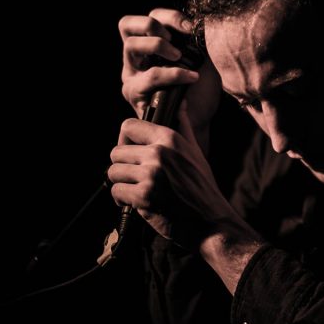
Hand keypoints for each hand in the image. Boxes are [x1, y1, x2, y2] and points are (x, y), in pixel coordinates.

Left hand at [107, 107, 255, 248]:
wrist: (209, 220)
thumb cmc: (202, 187)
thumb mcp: (195, 152)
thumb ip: (183, 126)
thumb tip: (179, 103)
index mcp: (171, 139)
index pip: (129, 125)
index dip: (125, 139)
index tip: (131, 151)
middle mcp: (159, 153)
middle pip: (117, 151)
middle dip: (123, 167)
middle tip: (136, 178)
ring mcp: (151, 174)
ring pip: (113, 172)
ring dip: (121, 184)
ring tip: (137, 190)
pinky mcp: (144, 196)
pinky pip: (116, 191)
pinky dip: (122, 200)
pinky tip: (137, 203)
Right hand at [118, 8, 220, 143]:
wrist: (201, 122)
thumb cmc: (201, 90)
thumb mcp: (203, 58)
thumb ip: (197, 39)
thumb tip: (202, 21)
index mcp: (150, 45)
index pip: (149, 16)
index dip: (169, 16)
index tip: (192, 28)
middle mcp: (135, 58)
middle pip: (126, 24)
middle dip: (153, 26)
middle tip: (175, 41)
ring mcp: (131, 75)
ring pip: (131, 46)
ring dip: (159, 46)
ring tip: (181, 57)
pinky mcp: (134, 95)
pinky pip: (149, 76)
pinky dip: (172, 73)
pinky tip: (192, 77)